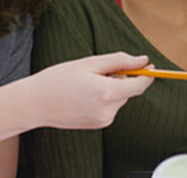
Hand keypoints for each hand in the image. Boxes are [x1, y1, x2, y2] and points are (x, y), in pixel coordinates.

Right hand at [23, 52, 153, 129]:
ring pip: (118, 99)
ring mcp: (103, 120)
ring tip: (85, 85)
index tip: (151, 66)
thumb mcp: (90, 63)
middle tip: (97, 71)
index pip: (139, 85)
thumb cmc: (59, 79)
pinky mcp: (98, 125)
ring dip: (110, 89)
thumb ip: (120, 61)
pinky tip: (83, 96)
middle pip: (127, 90)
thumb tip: (144, 61)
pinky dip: (103, 99)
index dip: (147, 75)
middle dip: (120, 78)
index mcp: (107, 93)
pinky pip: (109, 107)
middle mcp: (108, 110)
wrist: (34, 103)